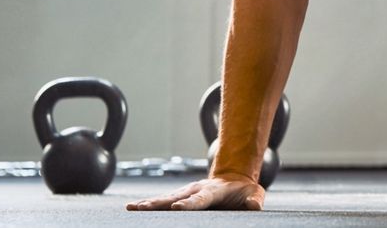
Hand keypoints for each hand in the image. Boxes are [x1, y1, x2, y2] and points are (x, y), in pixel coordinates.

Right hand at [126, 173, 264, 210]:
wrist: (235, 179)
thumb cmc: (245, 191)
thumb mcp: (255, 194)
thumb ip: (254, 200)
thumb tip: (253, 206)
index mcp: (214, 190)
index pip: (200, 199)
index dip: (189, 204)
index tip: (176, 208)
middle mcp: (196, 189)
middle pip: (175, 197)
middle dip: (159, 203)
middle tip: (141, 208)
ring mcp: (187, 191)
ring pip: (166, 198)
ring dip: (149, 204)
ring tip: (132, 208)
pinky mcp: (181, 196)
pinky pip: (163, 200)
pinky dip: (149, 204)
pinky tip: (133, 208)